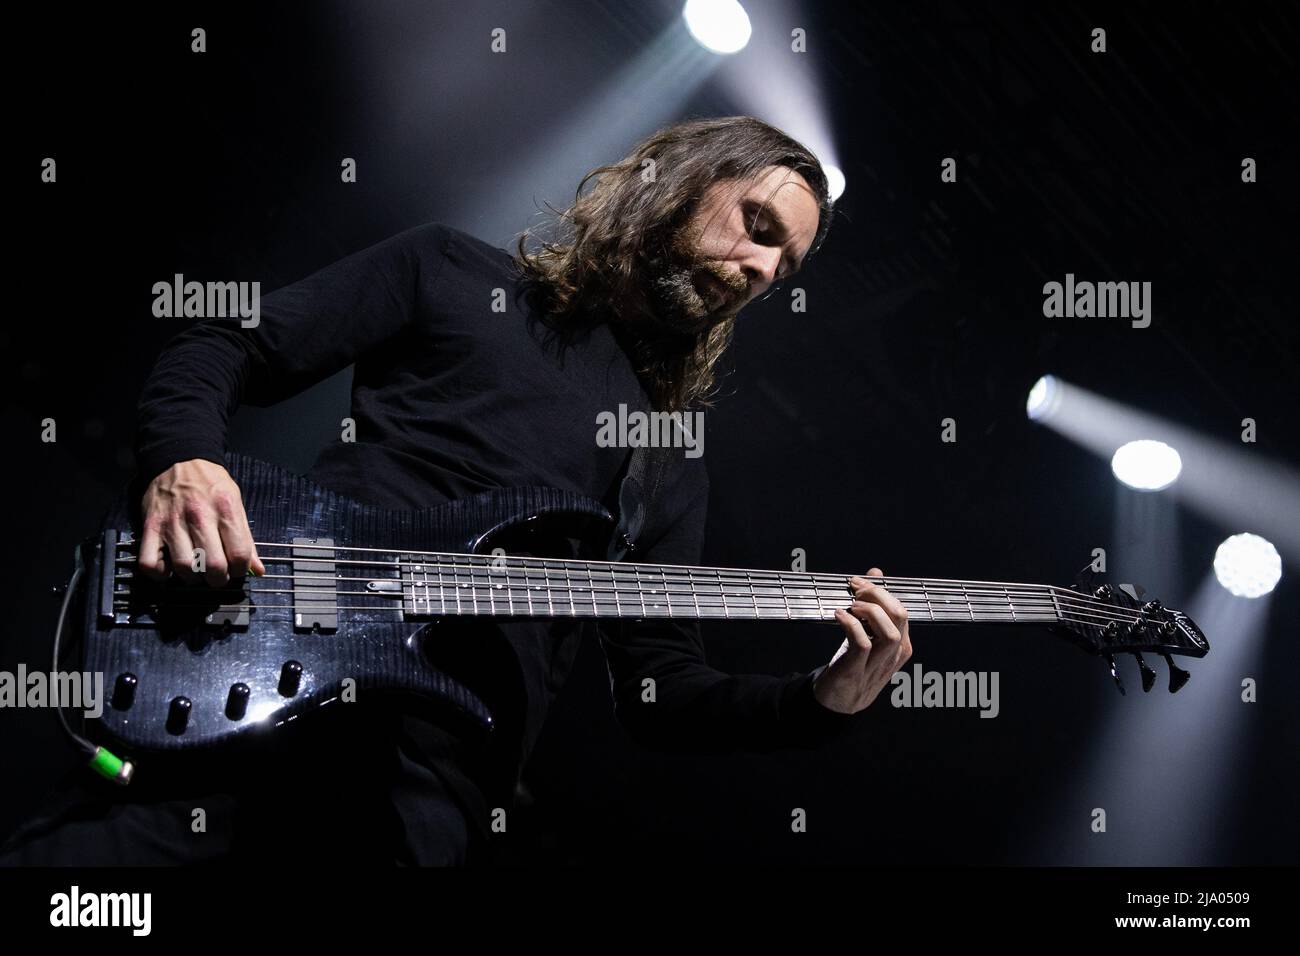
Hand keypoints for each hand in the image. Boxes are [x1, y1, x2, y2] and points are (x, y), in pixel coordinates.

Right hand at [137, 459, 264, 585]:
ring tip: (195, 571)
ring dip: (192, 578)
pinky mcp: (150, 527)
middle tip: (216, 574)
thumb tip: (258, 570)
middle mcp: (199, 517)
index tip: (236, 569)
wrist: (179, 458)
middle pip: (213, 566)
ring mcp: (172, 522)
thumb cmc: (210, 483)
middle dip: (218, 579)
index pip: (239, 555)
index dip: (240, 570)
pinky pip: (149, 563)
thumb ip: (246, 538)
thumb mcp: (236, 502)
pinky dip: (159, 573)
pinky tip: (169, 567)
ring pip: (184, 568)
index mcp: (225, 510)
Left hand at [813, 567, 911, 713]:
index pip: (902, 610)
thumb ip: (874, 604)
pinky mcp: (856, 671)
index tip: (861, 581)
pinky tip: (839, 616)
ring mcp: (877, 665)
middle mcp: (894, 655)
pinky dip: (851, 625)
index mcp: (901, 645)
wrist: (839, 700)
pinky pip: (863, 644)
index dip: (882, 591)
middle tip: (856, 588)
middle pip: (900, 617)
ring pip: (889, 633)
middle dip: (878, 595)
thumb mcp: (867, 632)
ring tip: (851, 605)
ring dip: (869, 612)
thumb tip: (876, 572)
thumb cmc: (854, 662)